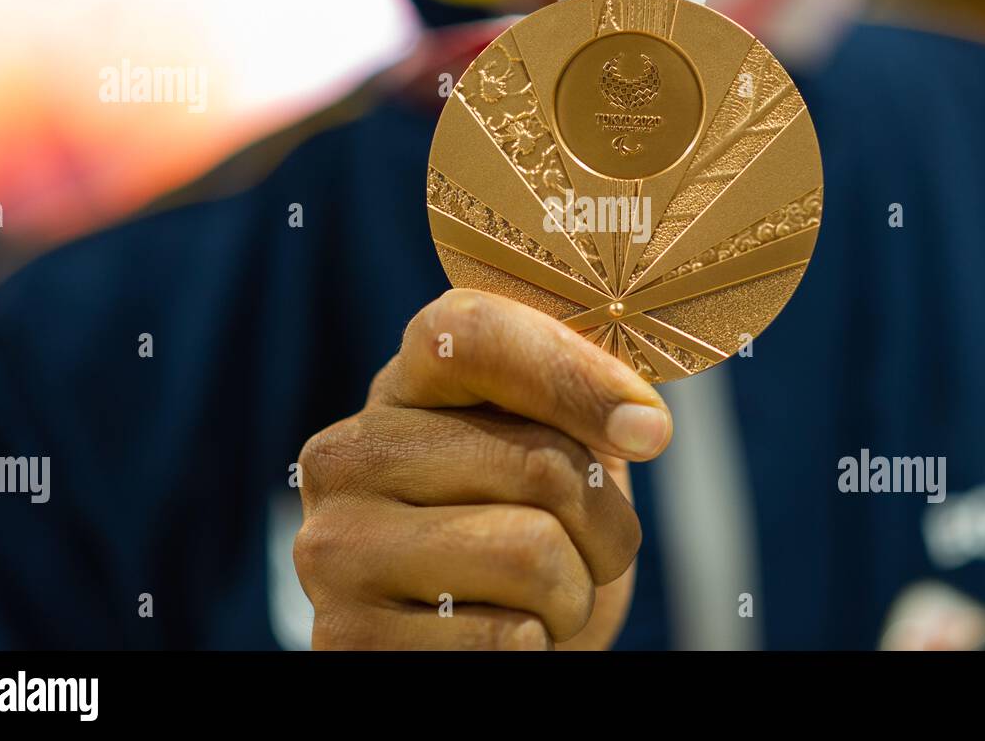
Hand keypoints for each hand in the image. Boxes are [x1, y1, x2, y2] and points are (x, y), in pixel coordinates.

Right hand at [293, 288, 673, 648]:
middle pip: (539, 461)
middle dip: (604, 523)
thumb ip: (583, 398)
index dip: (575, 375)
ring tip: (539, 597)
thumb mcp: (552, 444)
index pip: (477, 334)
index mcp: (402, 385)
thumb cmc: (525, 530)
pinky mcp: (346, 639)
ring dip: (572, 594)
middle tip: (587, 548)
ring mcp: (335, 548)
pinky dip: (534, 649)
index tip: (649, 430)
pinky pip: (505, 641)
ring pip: (532, 555)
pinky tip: (492, 636)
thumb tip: (643, 422)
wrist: (470, 648)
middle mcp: (349, 454)